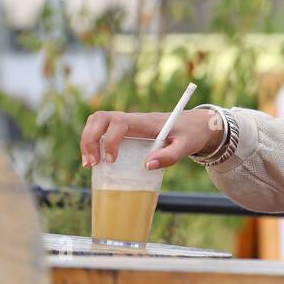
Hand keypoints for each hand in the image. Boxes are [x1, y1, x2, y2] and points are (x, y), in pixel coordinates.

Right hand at [80, 109, 217, 169]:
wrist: (195, 124)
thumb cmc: (190, 134)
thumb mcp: (186, 146)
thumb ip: (170, 156)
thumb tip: (147, 165)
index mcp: (145, 121)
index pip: (119, 122)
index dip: (111, 140)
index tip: (112, 161)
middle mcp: (133, 119)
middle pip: (100, 118)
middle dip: (90, 139)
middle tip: (92, 164)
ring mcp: (127, 123)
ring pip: (97, 121)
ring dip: (87, 140)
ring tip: (89, 164)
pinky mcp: (125, 130)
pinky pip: (102, 129)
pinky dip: (92, 142)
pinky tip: (95, 160)